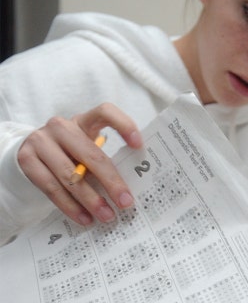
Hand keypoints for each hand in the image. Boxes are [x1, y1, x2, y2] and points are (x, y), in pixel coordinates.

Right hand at [17, 103, 142, 225]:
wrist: (31, 152)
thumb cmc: (71, 152)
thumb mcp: (88, 148)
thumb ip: (106, 159)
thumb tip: (129, 189)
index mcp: (84, 120)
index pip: (105, 112)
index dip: (123, 125)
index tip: (139, 145)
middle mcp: (61, 127)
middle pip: (91, 154)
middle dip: (111, 181)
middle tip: (125, 202)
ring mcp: (41, 141)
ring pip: (70, 175)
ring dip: (91, 200)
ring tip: (106, 215)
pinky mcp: (27, 160)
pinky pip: (51, 188)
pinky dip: (70, 206)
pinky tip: (84, 218)